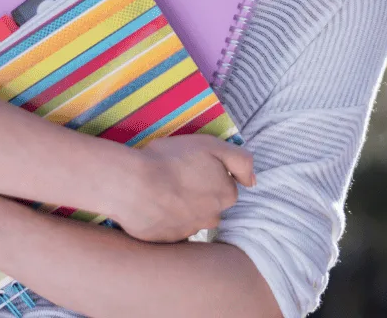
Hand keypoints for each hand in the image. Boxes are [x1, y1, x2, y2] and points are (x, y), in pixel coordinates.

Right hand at [114, 136, 255, 242]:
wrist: (133, 185)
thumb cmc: (171, 160)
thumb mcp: (210, 145)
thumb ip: (240, 160)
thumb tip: (253, 181)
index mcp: (224, 195)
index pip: (225, 186)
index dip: (208, 172)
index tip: (191, 164)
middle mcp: (211, 218)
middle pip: (209, 204)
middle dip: (197, 193)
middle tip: (175, 176)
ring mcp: (189, 232)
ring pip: (190, 217)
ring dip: (180, 205)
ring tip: (159, 188)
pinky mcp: (166, 242)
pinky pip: (169, 228)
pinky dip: (163, 217)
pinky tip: (151, 203)